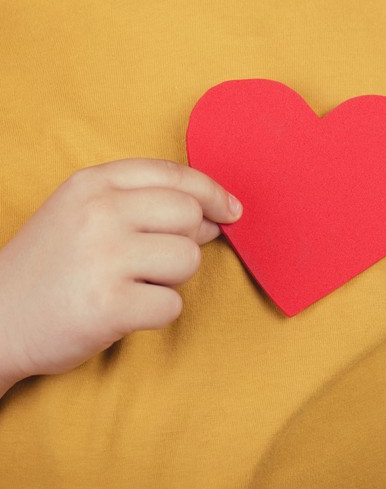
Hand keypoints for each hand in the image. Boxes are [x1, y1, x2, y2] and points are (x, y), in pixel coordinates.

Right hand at [0, 158, 241, 386]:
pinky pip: (173, 305)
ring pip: (189, 259)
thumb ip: (142, 201)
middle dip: (187, 241)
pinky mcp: (109, 304)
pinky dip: (156, 314)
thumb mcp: (82, 212)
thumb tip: (217, 214)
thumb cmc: (52, 267)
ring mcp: (103, 257)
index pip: (175, 175)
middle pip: (190, 215)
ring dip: (171, 279)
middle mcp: (98, 213)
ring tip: (130, 285)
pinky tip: (122, 311)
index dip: (212, 192)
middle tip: (157, 260)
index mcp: (92, 183)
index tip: (231, 210)